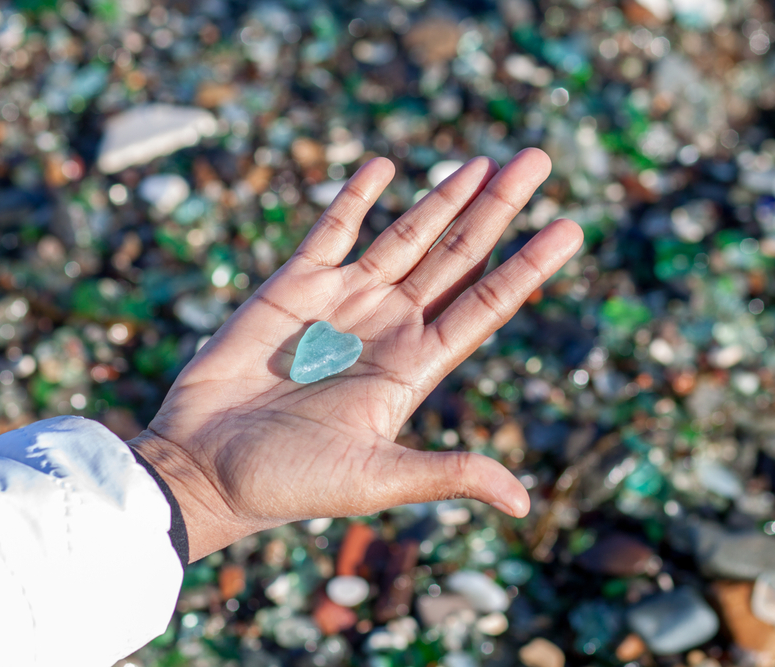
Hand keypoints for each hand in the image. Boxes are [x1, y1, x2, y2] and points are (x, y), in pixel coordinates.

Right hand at [130, 149, 582, 560]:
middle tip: (538, 160)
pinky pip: (333, 229)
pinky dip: (358, 197)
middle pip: (457, 256)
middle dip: (498, 208)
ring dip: (444, 195)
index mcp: (413, 368)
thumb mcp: (373, 479)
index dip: (527, 267)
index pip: (484, 305)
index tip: (570, 228)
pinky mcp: (292, 286)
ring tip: (485, 160)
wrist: (203, 465)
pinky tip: (388, 168)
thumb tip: (522, 502)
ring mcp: (342, 301)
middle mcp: (387, 327)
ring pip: (406, 235)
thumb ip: (444, 474)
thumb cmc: (286, 482)